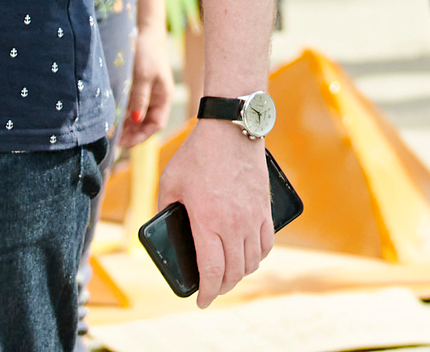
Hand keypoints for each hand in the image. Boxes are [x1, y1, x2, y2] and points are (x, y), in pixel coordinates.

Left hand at [120, 22, 175, 148]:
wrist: (145, 31)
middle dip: (132, 135)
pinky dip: (123, 116)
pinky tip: (113, 120)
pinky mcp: (138, 89)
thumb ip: (139, 98)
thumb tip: (135, 120)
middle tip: (113, 141)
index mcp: (164, 97)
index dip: (141, 136)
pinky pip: (132, 108)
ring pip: (138, 118)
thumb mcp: (142, 75)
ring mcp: (148, 95)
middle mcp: (157, 99)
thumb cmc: (147, 51)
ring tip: (111, 133)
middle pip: (147, 124)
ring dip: (126, 127)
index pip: (156, 125)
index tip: (123, 141)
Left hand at [156, 118, 274, 307]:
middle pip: (234, 272)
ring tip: (230, 275)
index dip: (207, 292)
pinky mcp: (264, 207)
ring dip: (241, 274)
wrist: (231, 129)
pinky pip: (267, 243)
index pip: (212, 272)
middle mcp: (234, 224)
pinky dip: (259, 256)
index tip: (201, 301)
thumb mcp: (170, 182)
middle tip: (212, 290)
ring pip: (252, 261)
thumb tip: (162, 227)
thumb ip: (164, 209)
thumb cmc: (197, 155)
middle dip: (222, 287)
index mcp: (207, 222)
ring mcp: (253, 216)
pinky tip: (250, 256)